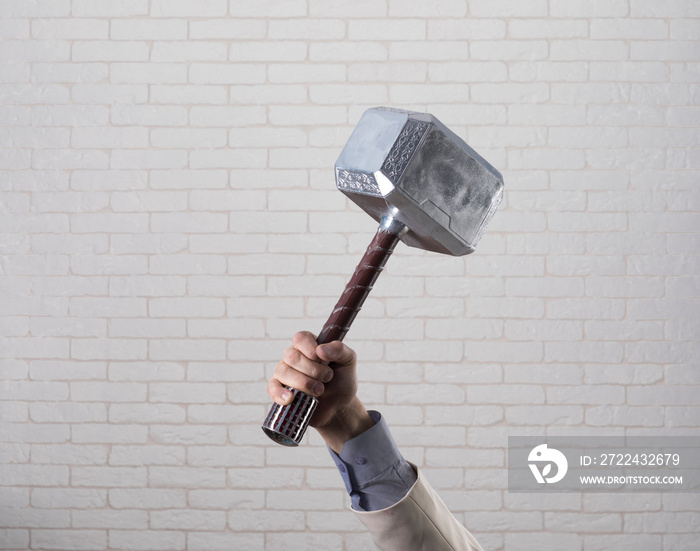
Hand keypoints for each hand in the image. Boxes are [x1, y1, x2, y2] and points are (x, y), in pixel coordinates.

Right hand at [267, 331, 372, 451]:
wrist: (339, 406)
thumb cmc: (343, 380)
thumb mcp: (349, 361)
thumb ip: (339, 350)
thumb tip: (320, 349)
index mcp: (309, 345)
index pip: (300, 338)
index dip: (309, 348)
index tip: (322, 359)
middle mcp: (294, 357)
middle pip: (291, 356)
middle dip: (312, 369)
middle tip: (328, 377)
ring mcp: (285, 374)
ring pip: (283, 371)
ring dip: (304, 383)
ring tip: (319, 391)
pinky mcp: (281, 391)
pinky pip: (272, 387)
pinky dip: (280, 393)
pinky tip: (290, 398)